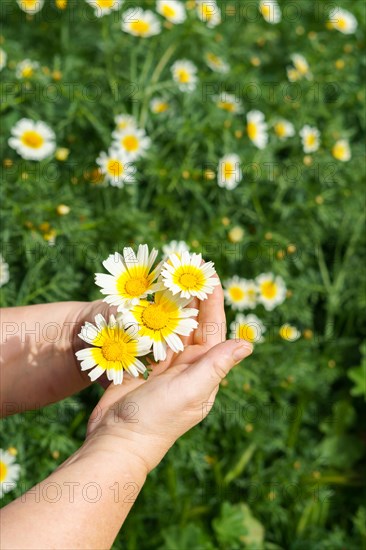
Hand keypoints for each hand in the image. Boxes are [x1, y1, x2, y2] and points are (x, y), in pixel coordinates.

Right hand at [83, 281, 252, 473]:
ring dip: (169, 302)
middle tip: (186, 267)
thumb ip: (217, 365)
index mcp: (204, 369)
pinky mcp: (141, 365)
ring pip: (170, 325)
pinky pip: (148, 336)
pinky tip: (144, 300)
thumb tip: (248, 343)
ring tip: (166, 276)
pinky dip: (148, 318)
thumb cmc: (158, 418)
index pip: (214, 327)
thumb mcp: (193, 390)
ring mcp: (163, 364)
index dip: (213, 299)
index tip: (210, 272)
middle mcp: (187, 364)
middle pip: (192, 322)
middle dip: (190, 295)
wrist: (117, 441)